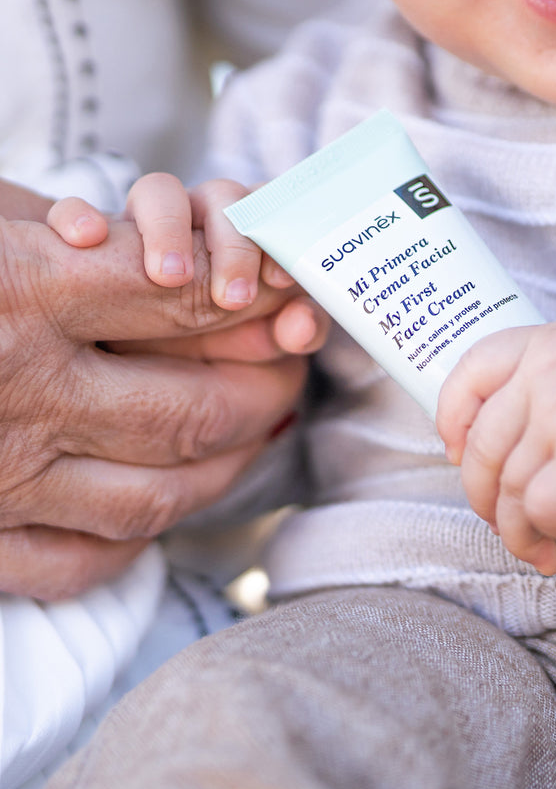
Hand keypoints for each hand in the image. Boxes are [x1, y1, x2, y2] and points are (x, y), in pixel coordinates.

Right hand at [0, 217, 308, 599]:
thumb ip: (51, 228)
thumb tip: (160, 251)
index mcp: (14, 293)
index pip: (179, 297)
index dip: (251, 296)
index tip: (284, 293)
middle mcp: (12, 390)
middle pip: (191, 404)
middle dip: (264, 385)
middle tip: (294, 365)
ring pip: (157, 492)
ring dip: (228, 466)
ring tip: (260, 431)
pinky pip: (81, 560)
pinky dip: (140, 537)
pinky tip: (167, 503)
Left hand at [438, 306, 555, 573]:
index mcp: (552, 340)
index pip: (472, 370)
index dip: (452, 418)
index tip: (457, 449)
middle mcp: (546, 373)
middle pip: (481, 446)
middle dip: (483, 496)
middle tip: (506, 523)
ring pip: (506, 488)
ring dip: (515, 531)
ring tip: (540, 550)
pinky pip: (544, 510)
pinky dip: (548, 535)